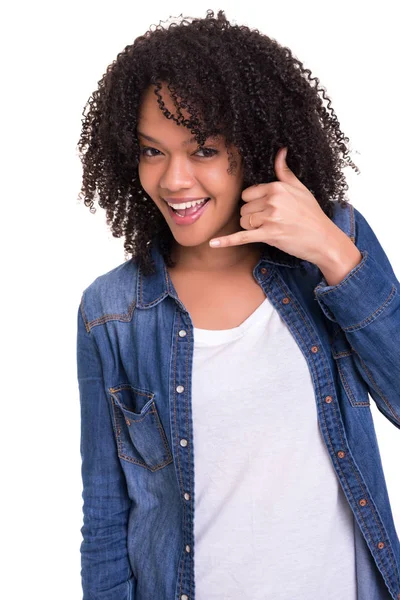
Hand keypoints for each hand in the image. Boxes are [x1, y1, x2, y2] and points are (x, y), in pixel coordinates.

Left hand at [209, 147, 349, 266]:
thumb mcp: (300, 188)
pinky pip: (242, 237)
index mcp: (277, 187)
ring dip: (251, 229)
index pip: (247, 193)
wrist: (323, 239)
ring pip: (243, 222)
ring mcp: (271, 218)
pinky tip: (213, 244)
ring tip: (270, 229)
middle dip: (252, 217)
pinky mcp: (269, 235)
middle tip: (271, 222)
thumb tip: (280, 150)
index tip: (266, 209)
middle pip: (244, 208)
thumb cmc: (311, 214)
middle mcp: (273, 200)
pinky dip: (226, 242)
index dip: (253, 203)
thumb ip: (284, 171)